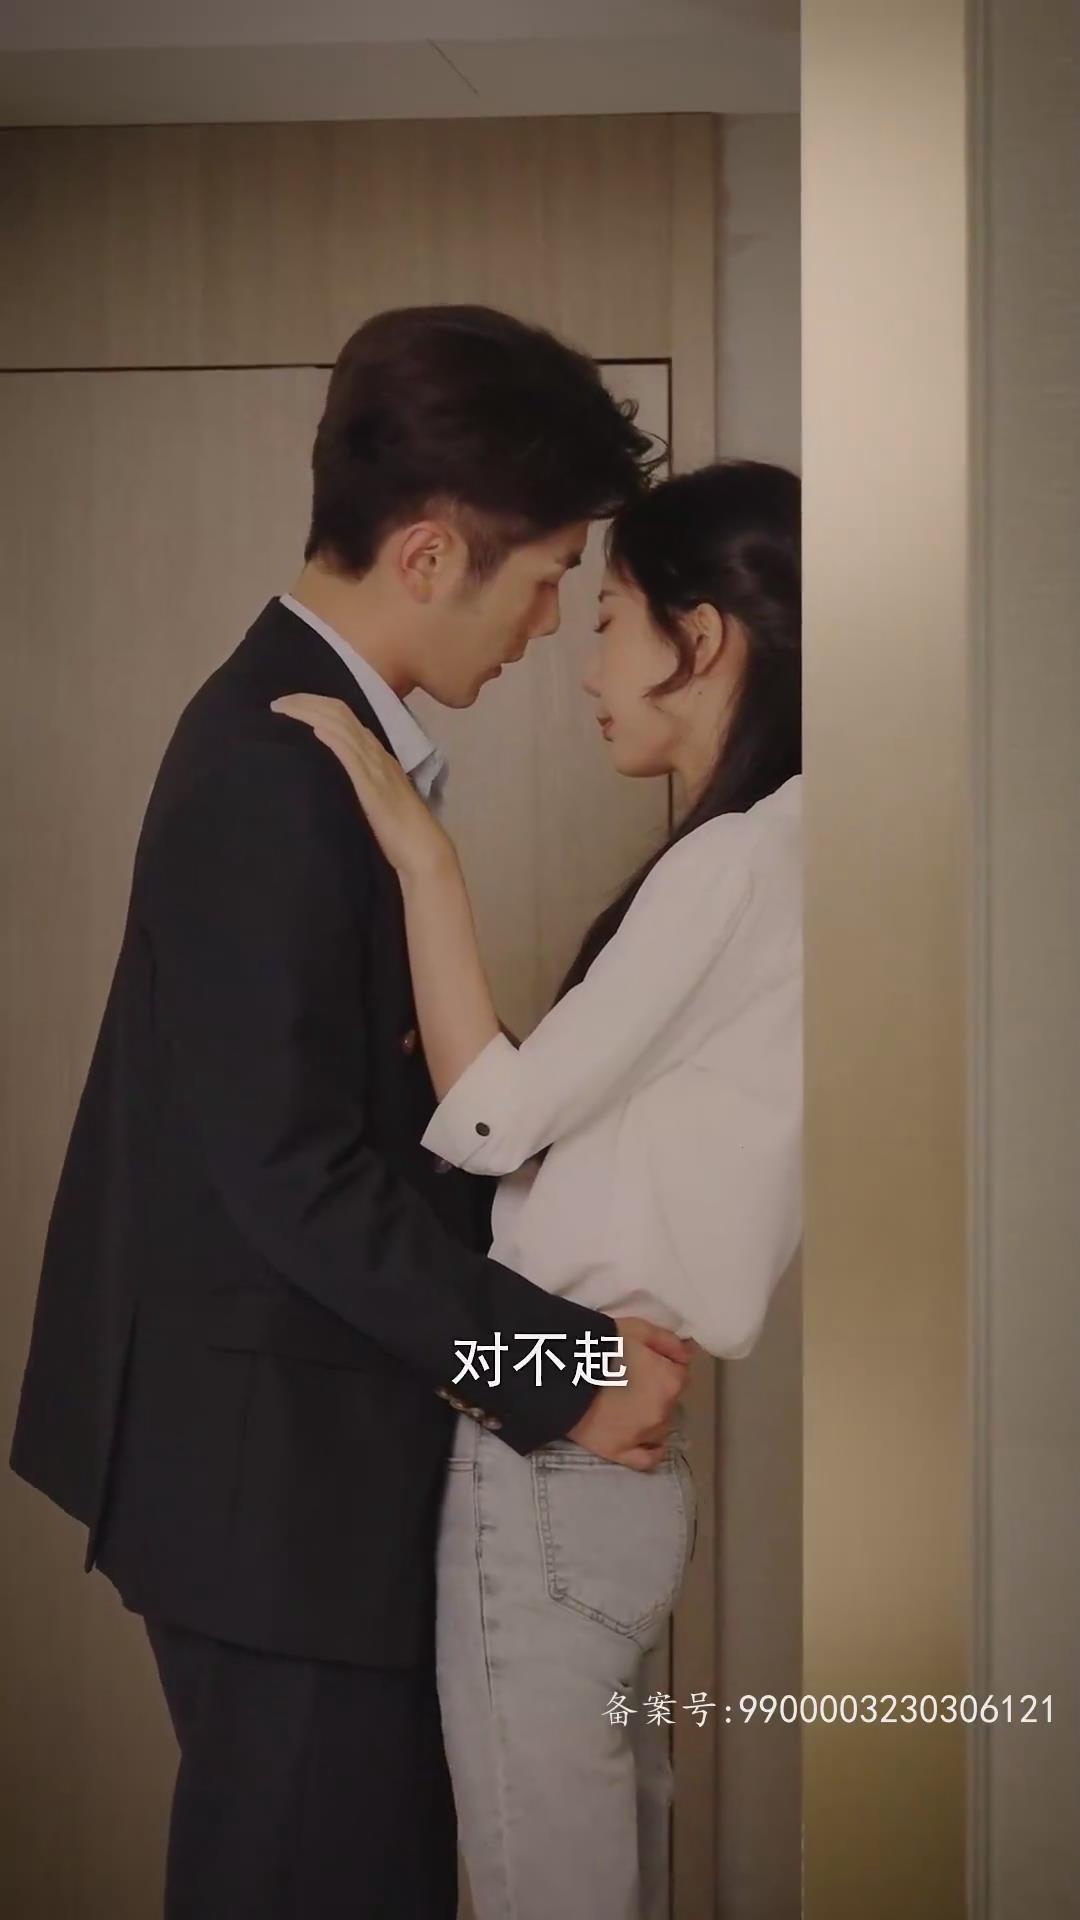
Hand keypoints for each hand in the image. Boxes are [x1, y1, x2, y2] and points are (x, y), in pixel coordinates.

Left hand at [270, 694, 452, 879]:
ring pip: (341, 727)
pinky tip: (316, 731)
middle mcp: (374, 752)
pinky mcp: (371, 785)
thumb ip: (357, 778)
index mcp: (375, 753)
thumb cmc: (396, 826)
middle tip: (278, 702)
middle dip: (307, 703)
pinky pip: (351, 755)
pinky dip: (334, 739)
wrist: (419, 844)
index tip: (290, 704)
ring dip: (311, 714)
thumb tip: (332, 772)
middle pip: (339, 714)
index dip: (316, 705)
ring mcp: (373, 766)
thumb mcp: (373, 793)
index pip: (344, 716)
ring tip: (285, 709)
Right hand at [566, 1316, 693, 1471]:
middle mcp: (663, 1412)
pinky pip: (647, 1459)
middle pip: (671, 1401)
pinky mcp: (620, 1451)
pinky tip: (649, 1442)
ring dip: (652, 1416)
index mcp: (670, 1381)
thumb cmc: (602, 1345)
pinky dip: (652, 1450)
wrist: (560, 1371)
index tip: (646, 1360)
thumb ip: (669, 1341)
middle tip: (633, 1379)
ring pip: (661, 1427)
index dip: (663, 1365)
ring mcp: (643, 1435)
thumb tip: (688, 1354)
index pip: (680, 1374)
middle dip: (657, 1390)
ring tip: (629, 1404)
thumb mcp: (638, 1329)